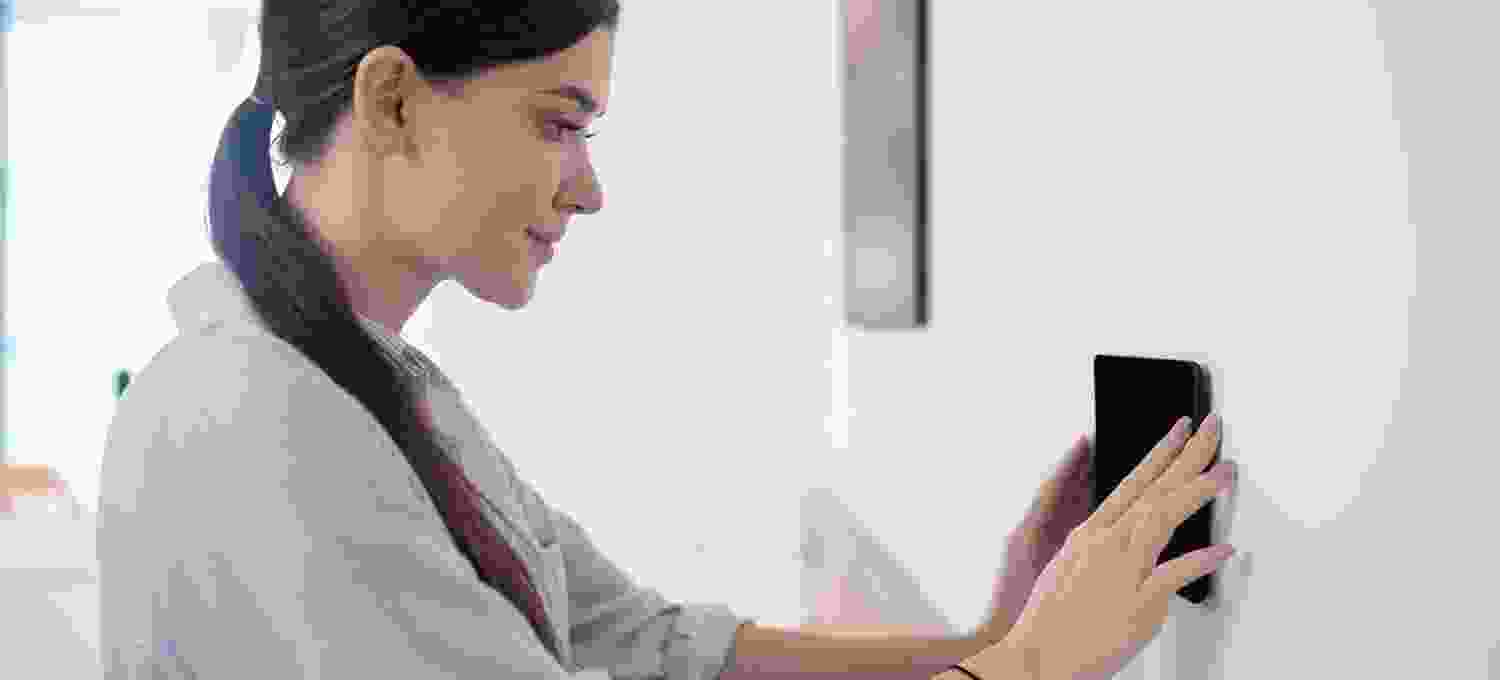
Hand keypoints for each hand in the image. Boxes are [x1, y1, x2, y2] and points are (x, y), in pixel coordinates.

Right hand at [983, 414, 1236, 679]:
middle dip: (1188, 456)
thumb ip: (1100, 546)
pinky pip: (1173, 576)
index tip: (1181, 431)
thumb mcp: (1067, 566)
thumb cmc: (1049, 619)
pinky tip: (1223, 549)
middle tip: (1212, 431)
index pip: (1134, 481)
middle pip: (1154, 490)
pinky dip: (1200, 561)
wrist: (1035, 655)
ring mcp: (1121, 571)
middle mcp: (1107, 544)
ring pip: (1163, 519)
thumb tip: (1128, 533)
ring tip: (1224, 473)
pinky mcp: (1136, 603)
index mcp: (1091, 533)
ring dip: (1197, 493)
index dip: (1161, 452)